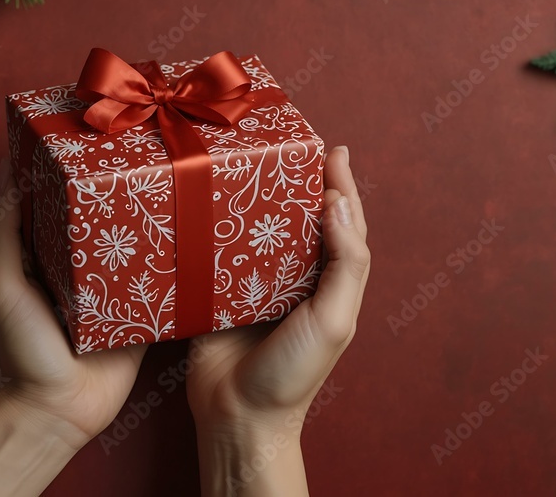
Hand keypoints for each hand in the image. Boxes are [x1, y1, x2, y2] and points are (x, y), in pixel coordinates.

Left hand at [0, 158, 146, 495]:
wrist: (59, 412)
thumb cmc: (20, 348)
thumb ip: (1, 231)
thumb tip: (9, 169)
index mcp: (40, 250)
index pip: (53, 196)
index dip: (65, 165)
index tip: (87, 131)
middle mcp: (76, 262)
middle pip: (97, 212)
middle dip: (115, 185)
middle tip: (143, 148)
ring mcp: (110, 284)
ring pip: (132, 237)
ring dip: (147, 215)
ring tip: (172, 178)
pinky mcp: (139, 307)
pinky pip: (158, 275)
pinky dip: (171, 254)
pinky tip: (190, 227)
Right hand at [187, 146, 368, 495]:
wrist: (237, 414)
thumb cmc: (294, 373)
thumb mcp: (334, 319)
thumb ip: (345, 263)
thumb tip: (338, 203)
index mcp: (327, 281)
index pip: (341, 222)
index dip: (340, 185)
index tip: (332, 147)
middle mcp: (294, 275)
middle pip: (298, 216)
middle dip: (296, 180)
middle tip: (285, 142)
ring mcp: (254, 281)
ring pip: (259, 227)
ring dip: (256, 196)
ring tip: (248, 160)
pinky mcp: (217, 289)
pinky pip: (220, 248)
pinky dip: (218, 224)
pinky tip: (210, 198)